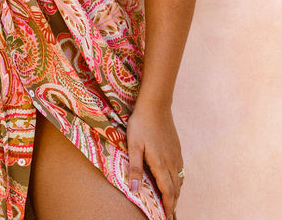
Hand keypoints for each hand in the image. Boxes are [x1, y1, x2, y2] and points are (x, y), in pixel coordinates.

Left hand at [126, 101, 183, 219]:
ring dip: (176, 192)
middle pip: (176, 188)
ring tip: (170, 201)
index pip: (168, 191)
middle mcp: (172, 162)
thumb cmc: (141, 124)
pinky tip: (172, 180)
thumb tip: (134, 190)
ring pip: (179, 179)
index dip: (168, 206)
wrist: (156, 104)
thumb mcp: (133, 145)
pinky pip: (180, 170)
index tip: (166, 217)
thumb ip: (134, 168)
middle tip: (168, 213)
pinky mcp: (177, 148)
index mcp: (160, 164)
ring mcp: (176, 154)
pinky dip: (177, 181)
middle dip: (172, 202)